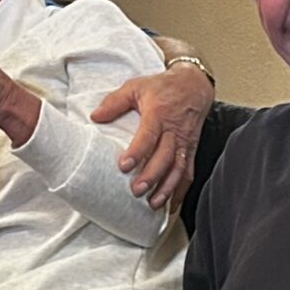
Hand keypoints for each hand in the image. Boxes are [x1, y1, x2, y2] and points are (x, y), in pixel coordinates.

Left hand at [93, 61, 212, 210]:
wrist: (194, 85)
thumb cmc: (162, 87)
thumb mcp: (136, 87)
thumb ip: (114, 102)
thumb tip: (94, 117)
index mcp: (158, 114)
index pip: (148, 135)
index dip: (137, 152)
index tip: (124, 166)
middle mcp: (174, 130)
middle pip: (165, 156)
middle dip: (152, 176)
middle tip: (136, 191)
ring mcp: (185, 142)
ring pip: (179, 168)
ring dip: (167, 188)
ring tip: (153, 204)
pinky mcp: (191, 150)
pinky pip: (188, 172)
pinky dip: (181, 190)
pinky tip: (171, 205)